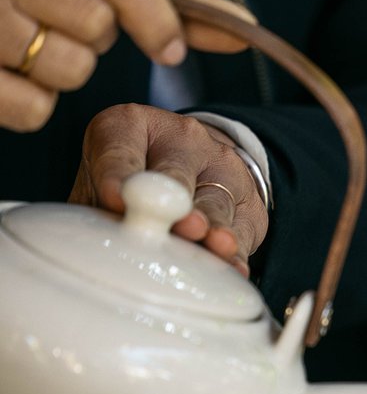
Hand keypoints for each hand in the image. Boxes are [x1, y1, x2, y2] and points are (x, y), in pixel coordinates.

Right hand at [0, 0, 250, 132]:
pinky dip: (35, 104)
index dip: (157, 20)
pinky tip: (16, 72)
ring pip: (66, 68)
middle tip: (66, 25)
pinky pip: (32, 109)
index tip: (170, 48)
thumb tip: (246, 27)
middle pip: (96, 26)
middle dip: (95, 40)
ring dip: (64, 71)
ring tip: (36, 45)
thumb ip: (171, 0)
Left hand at [69, 104, 268, 275]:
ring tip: (214, 244)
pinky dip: (238, 254)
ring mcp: (221, 167)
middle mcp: (181, 138)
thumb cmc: (131, 186)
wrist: (195, 169)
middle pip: (176, 172)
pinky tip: (234, 267)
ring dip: (214, 226)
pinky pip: (243, 231)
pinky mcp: (250, 204)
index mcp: (129, 126)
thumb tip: (88, 245)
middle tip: (177, 222)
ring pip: (215, 201)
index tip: (113, 200)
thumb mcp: (100, 185)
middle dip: (174, 199)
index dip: (117, 175)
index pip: (120, 148)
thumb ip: (94, 210)